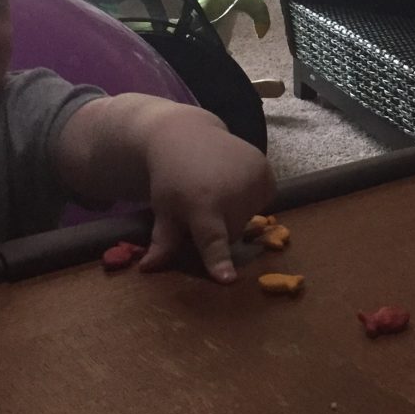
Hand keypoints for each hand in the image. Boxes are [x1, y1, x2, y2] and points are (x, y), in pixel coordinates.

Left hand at [137, 118, 275, 283]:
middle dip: (220, 229)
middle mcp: (232, 191)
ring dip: (236, 214)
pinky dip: (251, 198)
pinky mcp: (266, 170)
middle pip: (233, 234)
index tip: (228, 279)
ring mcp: (252, 178)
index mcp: (202, 204)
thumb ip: (163, 241)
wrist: (186, 134)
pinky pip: (264, 200)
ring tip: (218, 191)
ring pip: (250, 219)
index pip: (212, 240)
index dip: (219, 261)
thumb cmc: (171, 178)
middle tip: (204, 208)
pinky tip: (234, 184)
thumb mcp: (164, 209)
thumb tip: (148, 269)